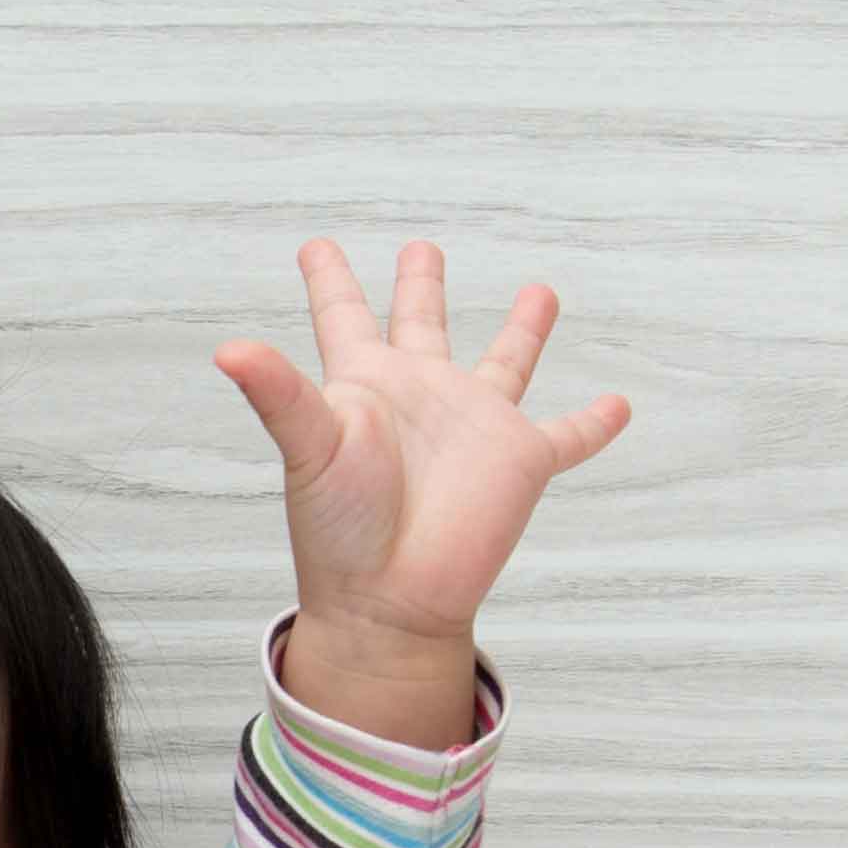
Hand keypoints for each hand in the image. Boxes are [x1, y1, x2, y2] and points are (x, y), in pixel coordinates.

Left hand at [213, 241, 631, 650]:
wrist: (390, 602)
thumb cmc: (339, 531)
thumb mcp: (309, 448)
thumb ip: (278, 394)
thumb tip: (228, 348)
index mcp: (364, 385)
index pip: (343, 315)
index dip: (329, 279)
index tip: (316, 246)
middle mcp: (419, 397)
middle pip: (421, 323)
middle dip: (421, 286)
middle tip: (421, 248)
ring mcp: (473, 427)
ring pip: (505, 363)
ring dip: (524, 330)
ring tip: (541, 290)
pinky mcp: (520, 462)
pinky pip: (568, 436)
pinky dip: (595, 422)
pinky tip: (619, 403)